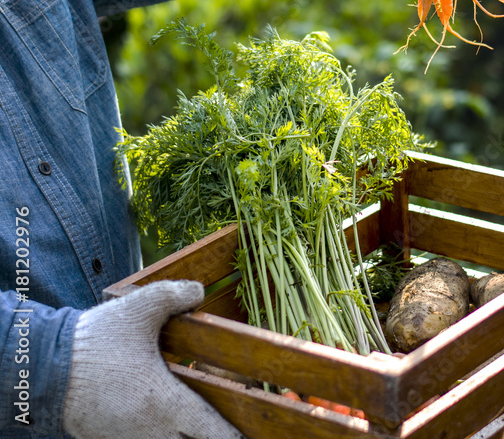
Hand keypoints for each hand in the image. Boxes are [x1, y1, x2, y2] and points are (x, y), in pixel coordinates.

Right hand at [62, 280, 243, 438]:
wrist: (42, 368)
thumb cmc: (95, 342)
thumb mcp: (140, 308)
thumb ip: (175, 295)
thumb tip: (200, 291)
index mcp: (165, 403)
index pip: (210, 431)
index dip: (232, 436)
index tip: (248, 437)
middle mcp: (150, 430)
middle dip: (211, 435)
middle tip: (229, 426)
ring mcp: (129, 438)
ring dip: (184, 433)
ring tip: (196, 419)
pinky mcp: (111, 438)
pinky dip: (161, 433)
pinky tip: (166, 416)